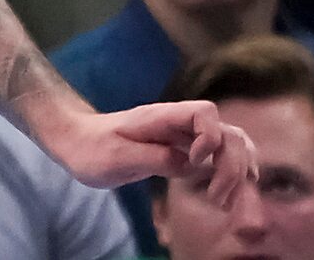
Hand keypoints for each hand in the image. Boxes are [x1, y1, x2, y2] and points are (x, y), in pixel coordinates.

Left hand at [40, 98, 255, 200]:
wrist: (76, 141)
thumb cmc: (91, 148)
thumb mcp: (116, 157)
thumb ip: (154, 157)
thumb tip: (191, 164)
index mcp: (160, 118)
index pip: (204, 113)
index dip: (210, 138)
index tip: (194, 164)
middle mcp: (178, 124)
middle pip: (227, 131)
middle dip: (231, 165)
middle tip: (216, 197)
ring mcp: (183, 137)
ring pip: (230, 143)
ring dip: (236, 171)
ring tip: (223, 200)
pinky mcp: (184, 151)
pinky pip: (219, 156)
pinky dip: (232, 172)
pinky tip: (230, 192)